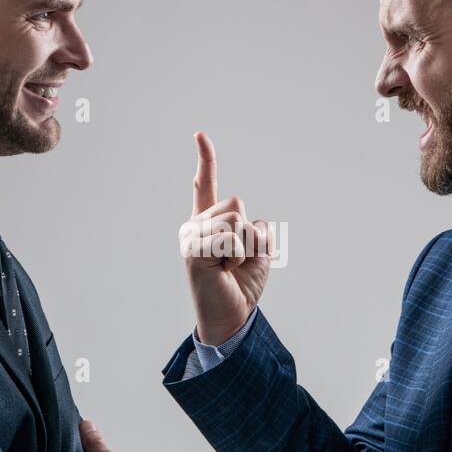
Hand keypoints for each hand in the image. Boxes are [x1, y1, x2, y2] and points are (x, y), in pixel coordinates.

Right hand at [179, 131, 272, 346]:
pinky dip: (236, 255)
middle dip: (250, 233)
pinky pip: (228, 236)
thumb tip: (255, 222)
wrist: (233, 315)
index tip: (199, 135)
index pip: (206, 185)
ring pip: (235, 219)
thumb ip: (256, 228)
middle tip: (235, 260)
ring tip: (229, 266)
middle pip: (237, 204)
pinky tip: (222, 271)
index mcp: (210, 221)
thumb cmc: (244, 284)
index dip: (206, 160)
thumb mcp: (259, 250)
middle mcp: (196, 225)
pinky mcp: (192, 251)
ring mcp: (191, 237)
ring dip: (244, 247)